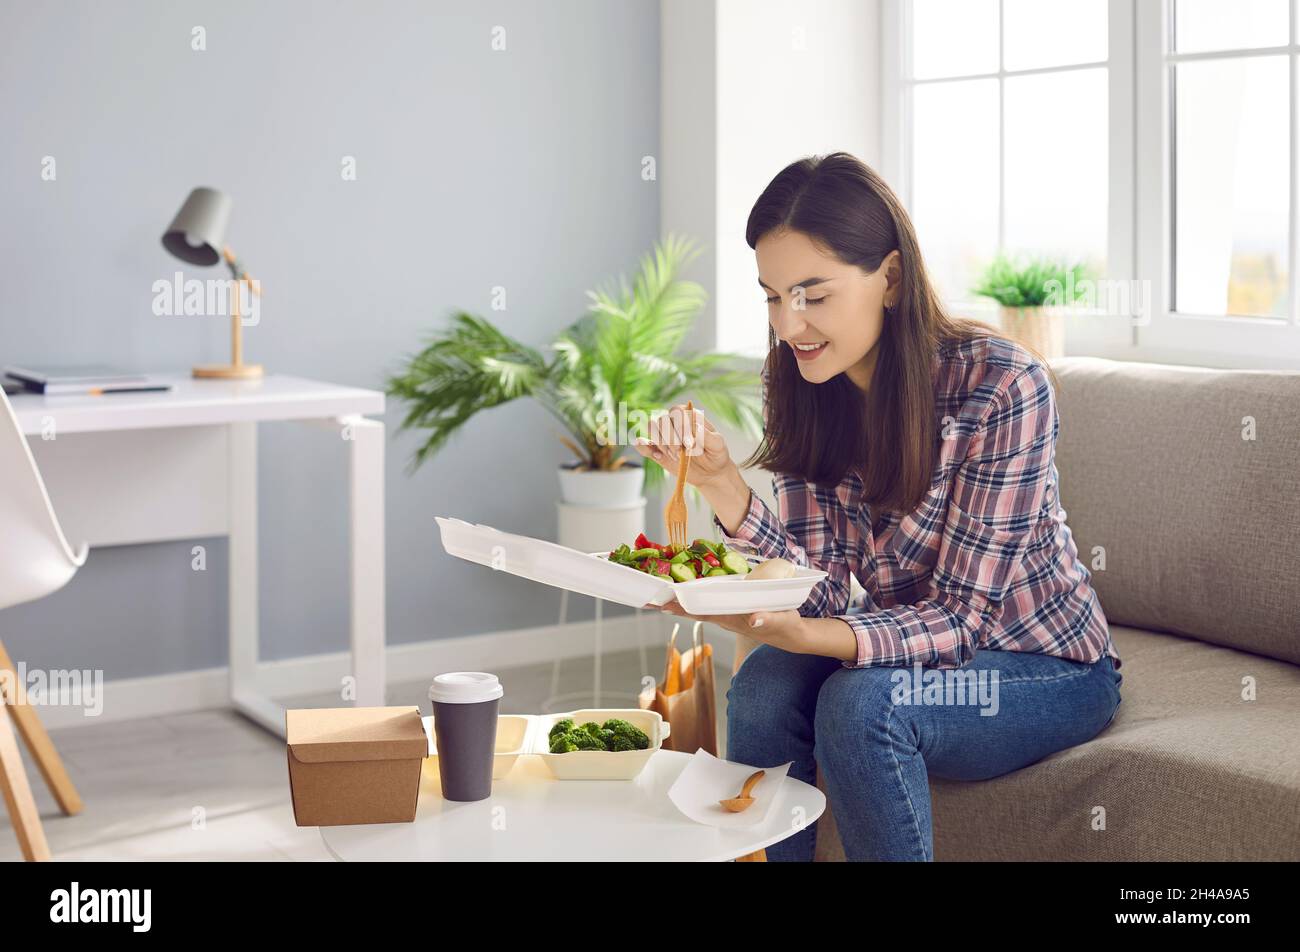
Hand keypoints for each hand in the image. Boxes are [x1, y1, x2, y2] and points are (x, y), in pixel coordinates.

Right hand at [632, 404, 736, 490]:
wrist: (710, 473)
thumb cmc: (716, 455)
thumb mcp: (718, 446)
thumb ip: (709, 436)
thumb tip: (695, 427)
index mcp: (689, 416)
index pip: (677, 412)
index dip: (681, 427)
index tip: (689, 444)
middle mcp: (675, 422)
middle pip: (662, 420)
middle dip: (671, 438)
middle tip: (682, 453)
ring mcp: (664, 435)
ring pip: (652, 428)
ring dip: (662, 444)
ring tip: (675, 456)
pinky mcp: (657, 449)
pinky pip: (643, 444)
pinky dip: (645, 448)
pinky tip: (658, 457)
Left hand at [646, 599, 811, 652]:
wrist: (790, 634)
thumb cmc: (785, 626)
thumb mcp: (781, 622)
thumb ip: (768, 619)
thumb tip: (753, 618)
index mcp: (731, 618)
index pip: (700, 611)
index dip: (680, 607)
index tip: (660, 601)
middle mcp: (723, 617)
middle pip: (691, 610)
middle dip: (669, 604)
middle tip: (645, 596)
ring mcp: (725, 614)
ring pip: (696, 606)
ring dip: (676, 600)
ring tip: (656, 592)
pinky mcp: (729, 609)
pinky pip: (706, 602)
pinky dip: (692, 596)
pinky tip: (682, 590)